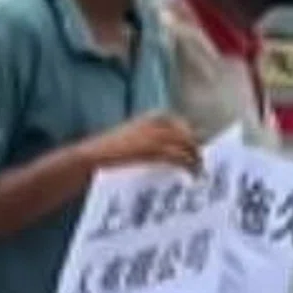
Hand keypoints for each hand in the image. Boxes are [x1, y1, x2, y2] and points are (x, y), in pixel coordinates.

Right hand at [80, 113, 200, 173]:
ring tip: (199, 173)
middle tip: (201, 164)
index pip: (182, 125)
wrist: (91, 157)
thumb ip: (154, 138)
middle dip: (196, 149)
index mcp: (154, 116)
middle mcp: (158, 121)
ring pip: (187, 146)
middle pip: (188, 135)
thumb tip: (177, 150)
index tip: (196, 151)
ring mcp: (156, 135)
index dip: (191, 138)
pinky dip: (188, 167)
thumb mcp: (136, 137)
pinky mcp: (154, 150)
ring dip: (196, 160)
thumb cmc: (111, 151)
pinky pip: (179, 158)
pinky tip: (190, 176)